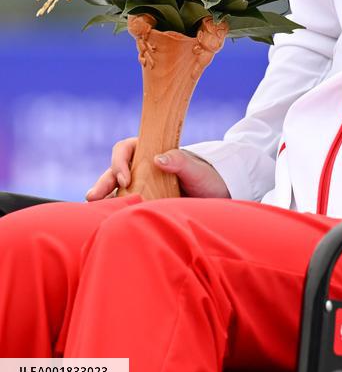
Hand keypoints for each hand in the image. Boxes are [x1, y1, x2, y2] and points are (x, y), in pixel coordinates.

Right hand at [85, 138, 230, 199]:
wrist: (218, 197)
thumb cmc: (207, 178)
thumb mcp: (196, 169)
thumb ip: (180, 161)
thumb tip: (157, 159)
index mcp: (151, 151)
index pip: (126, 149)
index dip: (119, 161)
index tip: (125, 178)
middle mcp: (142, 168)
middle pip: (115, 171)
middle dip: (103, 182)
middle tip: (93, 196)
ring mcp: (141, 187)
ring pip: (115, 190)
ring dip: (103, 198)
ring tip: (93, 209)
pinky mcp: (142, 205)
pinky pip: (124, 207)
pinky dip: (113, 212)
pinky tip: (106, 222)